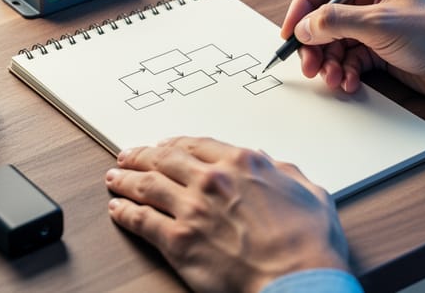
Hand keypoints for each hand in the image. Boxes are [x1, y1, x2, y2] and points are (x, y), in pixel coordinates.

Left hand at [105, 136, 349, 292]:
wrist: (298, 281)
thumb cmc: (309, 244)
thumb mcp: (311, 194)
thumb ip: (286, 174)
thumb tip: (272, 165)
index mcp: (243, 164)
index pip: (197, 144)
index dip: (175, 144)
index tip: (166, 146)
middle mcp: (212, 180)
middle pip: (165, 159)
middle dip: (142, 155)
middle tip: (128, 155)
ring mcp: (192, 209)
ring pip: (147, 185)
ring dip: (126, 179)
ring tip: (114, 177)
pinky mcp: (178, 241)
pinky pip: (142, 221)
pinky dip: (125, 212)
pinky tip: (117, 209)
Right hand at [281, 0, 424, 110]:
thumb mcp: (380, 23)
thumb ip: (335, 21)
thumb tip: (304, 26)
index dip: (303, 2)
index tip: (293, 29)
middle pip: (325, 13)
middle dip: (315, 40)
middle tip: (308, 63)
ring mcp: (377, 22)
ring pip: (336, 39)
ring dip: (329, 61)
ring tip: (332, 78)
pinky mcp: (382, 48)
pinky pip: (351, 57)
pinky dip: (346, 71)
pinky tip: (350, 82)